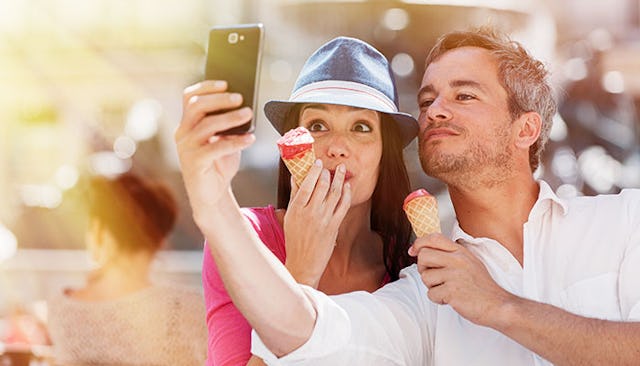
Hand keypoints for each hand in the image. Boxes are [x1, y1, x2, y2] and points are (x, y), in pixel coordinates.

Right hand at [174, 80, 255, 226]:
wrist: (212, 195)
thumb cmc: (219, 164)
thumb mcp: (225, 139)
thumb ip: (229, 124)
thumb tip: (246, 107)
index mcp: (187, 124)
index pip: (189, 97)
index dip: (206, 87)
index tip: (225, 84)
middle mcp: (183, 134)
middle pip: (196, 106)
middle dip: (219, 99)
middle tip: (240, 98)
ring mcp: (187, 148)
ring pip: (206, 125)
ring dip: (230, 118)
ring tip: (248, 114)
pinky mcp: (195, 163)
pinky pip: (215, 148)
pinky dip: (235, 141)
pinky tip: (250, 139)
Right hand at [283, 160, 350, 287]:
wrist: (304, 263)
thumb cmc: (294, 240)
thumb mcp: (289, 217)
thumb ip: (294, 196)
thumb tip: (295, 177)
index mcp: (296, 209)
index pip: (306, 184)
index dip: (314, 171)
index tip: (318, 162)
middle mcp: (310, 213)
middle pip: (321, 186)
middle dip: (327, 173)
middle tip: (329, 166)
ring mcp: (324, 219)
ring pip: (334, 193)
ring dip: (339, 179)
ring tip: (341, 169)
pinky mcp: (334, 226)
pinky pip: (343, 205)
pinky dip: (346, 194)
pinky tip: (347, 186)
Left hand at [408, 234, 513, 326]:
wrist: (498, 305)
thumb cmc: (481, 287)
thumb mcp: (469, 262)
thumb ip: (450, 254)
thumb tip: (422, 250)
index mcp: (461, 252)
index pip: (434, 238)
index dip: (419, 243)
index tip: (413, 251)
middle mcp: (457, 260)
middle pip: (423, 256)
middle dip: (423, 268)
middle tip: (434, 277)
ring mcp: (454, 275)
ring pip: (425, 277)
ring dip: (432, 286)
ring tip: (447, 289)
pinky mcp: (452, 291)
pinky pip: (431, 294)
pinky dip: (438, 299)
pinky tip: (451, 299)